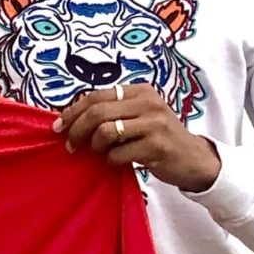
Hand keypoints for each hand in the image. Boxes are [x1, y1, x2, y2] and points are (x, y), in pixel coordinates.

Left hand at [54, 83, 220, 193]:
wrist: (193, 158)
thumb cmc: (159, 137)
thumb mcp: (141, 115)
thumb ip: (114, 112)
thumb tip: (71, 118)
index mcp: (141, 91)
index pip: (97, 95)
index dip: (73, 110)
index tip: (59, 126)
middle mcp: (148, 102)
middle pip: (98, 111)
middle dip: (77, 129)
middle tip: (70, 144)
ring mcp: (154, 124)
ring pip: (106, 131)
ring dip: (94, 146)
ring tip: (97, 152)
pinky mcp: (157, 146)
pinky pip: (118, 154)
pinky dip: (110, 160)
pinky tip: (115, 162)